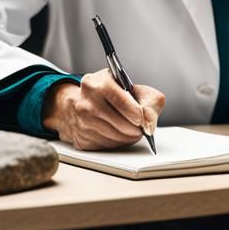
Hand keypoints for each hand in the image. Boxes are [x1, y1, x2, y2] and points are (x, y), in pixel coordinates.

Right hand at [42, 69, 164, 149]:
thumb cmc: (106, 93)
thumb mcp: (128, 86)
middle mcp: (85, 102)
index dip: (136, 112)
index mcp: (96, 83)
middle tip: (140, 126)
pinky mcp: (80, 139)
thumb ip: (148, 99)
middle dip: (136, 128)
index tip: (142, 118)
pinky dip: (117, 142)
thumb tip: (150, 122)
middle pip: (120, 123)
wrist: (78, 102)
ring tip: (131, 130)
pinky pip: (107, 146)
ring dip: (128, 137)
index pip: (121, 100)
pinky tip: (118, 133)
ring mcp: (80, 122)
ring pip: (115, 137)